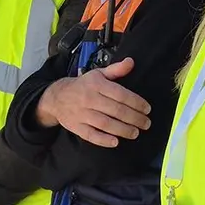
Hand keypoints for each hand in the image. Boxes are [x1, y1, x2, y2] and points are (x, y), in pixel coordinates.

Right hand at [35, 57, 151, 146]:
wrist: (57, 97)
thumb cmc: (83, 85)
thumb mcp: (99, 74)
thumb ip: (116, 70)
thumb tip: (131, 62)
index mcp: (96, 84)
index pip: (120, 94)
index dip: (136, 102)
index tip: (147, 109)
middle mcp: (89, 99)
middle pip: (115, 110)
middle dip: (134, 118)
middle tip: (146, 123)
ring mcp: (82, 114)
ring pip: (105, 124)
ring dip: (122, 130)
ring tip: (135, 133)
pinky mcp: (76, 127)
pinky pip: (91, 135)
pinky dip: (103, 140)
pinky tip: (116, 142)